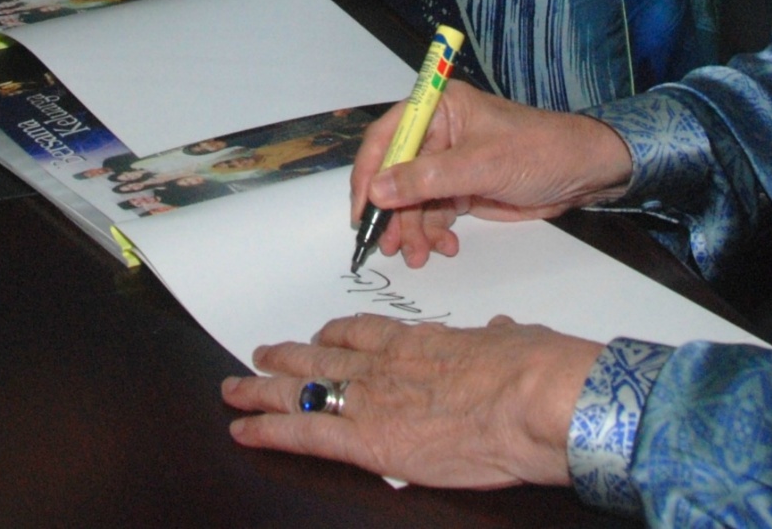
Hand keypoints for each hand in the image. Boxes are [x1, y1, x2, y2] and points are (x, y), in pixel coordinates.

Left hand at [221, 314, 597, 489]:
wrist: (535, 399)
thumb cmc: (537, 370)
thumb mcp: (517, 341)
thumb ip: (503, 338)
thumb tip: (507, 329)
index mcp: (422, 343)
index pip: (364, 333)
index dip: (336, 335)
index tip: (322, 335)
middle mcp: (386, 366)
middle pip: (322, 357)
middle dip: (287, 357)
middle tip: (261, 354)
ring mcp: (372, 401)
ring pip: (301, 390)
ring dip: (262, 390)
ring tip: (234, 389)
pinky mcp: (368, 442)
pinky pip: (304, 433)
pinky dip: (267, 430)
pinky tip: (241, 429)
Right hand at [349, 82, 634, 267]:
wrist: (584, 173)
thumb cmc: (539, 151)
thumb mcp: (481, 165)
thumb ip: (427, 178)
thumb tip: (377, 190)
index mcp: (439, 108)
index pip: (388, 137)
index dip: (368, 173)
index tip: (362, 210)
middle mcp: (438, 134)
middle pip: (395, 175)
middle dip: (392, 212)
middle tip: (391, 245)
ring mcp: (449, 164)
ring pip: (412, 201)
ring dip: (411, 229)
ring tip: (418, 255)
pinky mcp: (461, 190)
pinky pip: (433, 214)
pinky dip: (432, 234)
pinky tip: (443, 248)